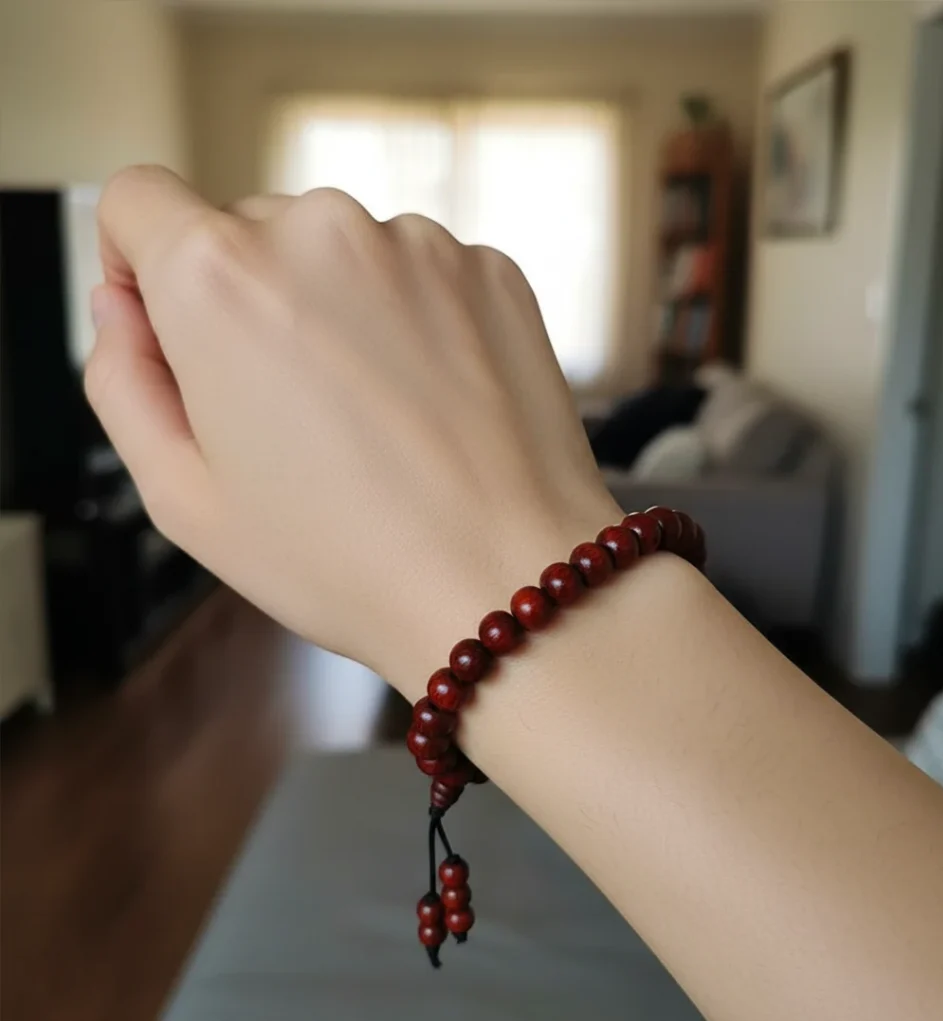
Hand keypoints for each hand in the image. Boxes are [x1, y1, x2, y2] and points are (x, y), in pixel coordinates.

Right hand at [87, 166, 620, 686]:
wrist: (506, 583)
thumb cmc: (351, 559)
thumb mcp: (182, 497)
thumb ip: (123, 380)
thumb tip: (124, 308)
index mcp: (220, 280)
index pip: (138, 202)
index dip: (138, 264)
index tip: (171, 323)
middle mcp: (321, 232)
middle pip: (244, 231)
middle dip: (246, 304)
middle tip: (289, 411)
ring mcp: (417, 245)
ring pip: (337, 254)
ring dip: (336, 311)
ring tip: (371, 418)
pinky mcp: (488, 268)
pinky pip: (417, 274)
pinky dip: (410, 321)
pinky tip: (426, 404)